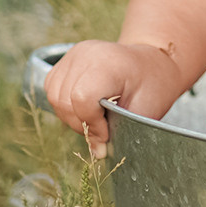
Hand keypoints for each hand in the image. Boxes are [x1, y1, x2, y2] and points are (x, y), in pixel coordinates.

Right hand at [44, 41, 183, 158]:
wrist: (151, 62)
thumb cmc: (153, 85)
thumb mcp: (145, 109)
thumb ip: (120, 130)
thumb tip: (97, 153)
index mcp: (109, 63)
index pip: (83, 98)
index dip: (92, 123)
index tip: (107, 134)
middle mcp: (86, 54)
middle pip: (65, 100)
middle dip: (82, 124)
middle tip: (103, 129)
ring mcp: (73, 54)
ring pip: (55, 97)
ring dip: (71, 116)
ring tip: (95, 118)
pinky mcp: (66, 59)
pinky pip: (52, 89)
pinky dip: (64, 105)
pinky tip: (84, 107)